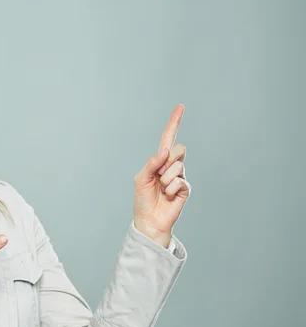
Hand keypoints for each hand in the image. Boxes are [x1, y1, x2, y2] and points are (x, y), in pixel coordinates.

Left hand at [133, 104, 191, 246]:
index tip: (180, 107)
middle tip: (158, 175)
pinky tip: (167, 196)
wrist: (149, 220)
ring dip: (165, 178)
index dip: (174, 123)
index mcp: (159, 160)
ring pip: (178, 165)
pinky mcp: (185, 188)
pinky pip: (179, 180)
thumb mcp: (141, 178)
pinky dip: (170, 189)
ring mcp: (180, 176)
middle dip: (167, 160)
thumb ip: (151, 163)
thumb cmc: (143, 199)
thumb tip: (165, 151)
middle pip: (178, 149)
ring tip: (161, 189)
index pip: (168, 139)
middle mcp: (171, 165)